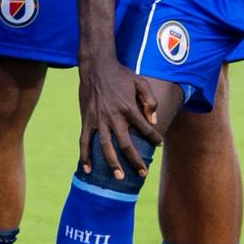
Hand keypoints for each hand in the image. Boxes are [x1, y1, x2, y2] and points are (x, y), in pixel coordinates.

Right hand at [77, 58, 157, 181]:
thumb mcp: (140, 82)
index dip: (154, 138)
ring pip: (105, 147)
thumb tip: (154, 121)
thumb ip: (150, 101)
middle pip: (126, 144)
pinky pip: (85, 141)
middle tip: (142, 174)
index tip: (158, 144)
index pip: (146, 129)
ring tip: (118, 177)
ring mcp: (98, 120)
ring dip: (112, 163)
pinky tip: (87, 169)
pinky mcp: (86, 120)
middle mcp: (114, 117)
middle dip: (135, 161)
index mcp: (129, 108)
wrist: (96, 66)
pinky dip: (85, 156)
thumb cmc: (120, 74)